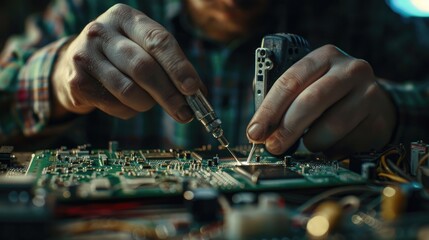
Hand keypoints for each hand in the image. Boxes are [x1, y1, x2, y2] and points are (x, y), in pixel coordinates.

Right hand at [52, 4, 202, 121]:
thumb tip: (199, 94)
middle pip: (144, 68)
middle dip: (169, 94)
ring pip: (129, 90)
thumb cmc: (122, 55)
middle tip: (185, 113)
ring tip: (150, 103)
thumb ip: (171, 66)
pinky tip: (128, 104)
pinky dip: (130, 111)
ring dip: (147, 104)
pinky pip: (115, 104)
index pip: (158, 41)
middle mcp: (102, 31)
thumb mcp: (144, 48)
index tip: (193, 89)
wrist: (75, 61)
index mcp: (126, 18)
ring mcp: (85, 55)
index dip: (178, 67)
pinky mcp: (77, 81)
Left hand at [246, 44, 396, 157]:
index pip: (290, 81)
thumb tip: (259, 127)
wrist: (375, 107)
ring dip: (310, 140)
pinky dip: (330, 147)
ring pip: (330, 124)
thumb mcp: (307, 88)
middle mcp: (349, 69)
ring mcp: (368, 92)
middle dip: (286, 128)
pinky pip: (346, 140)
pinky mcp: (377, 117)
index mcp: (324, 57)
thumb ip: (282, 100)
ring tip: (307, 143)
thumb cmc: (330, 98)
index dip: (269, 109)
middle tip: (272, 146)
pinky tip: (329, 142)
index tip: (255, 131)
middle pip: (310, 100)